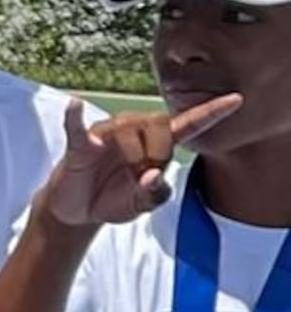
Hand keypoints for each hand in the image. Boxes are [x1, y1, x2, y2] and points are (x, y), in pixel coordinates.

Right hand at [32, 94, 238, 229]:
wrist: (79, 212)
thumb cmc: (112, 200)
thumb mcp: (141, 206)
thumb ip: (155, 195)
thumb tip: (151, 176)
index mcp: (155, 146)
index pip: (188, 124)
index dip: (211, 112)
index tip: (236, 100)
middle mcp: (133, 134)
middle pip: (159, 122)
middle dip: (159, 150)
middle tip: (145, 175)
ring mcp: (105, 137)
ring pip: (128, 128)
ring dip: (132, 153)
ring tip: (125, 175)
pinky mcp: (80, 146)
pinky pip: (77, 127)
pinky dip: (75, 116)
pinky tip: (75, 105)